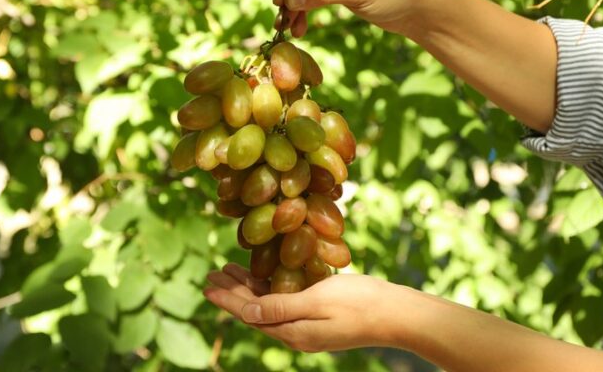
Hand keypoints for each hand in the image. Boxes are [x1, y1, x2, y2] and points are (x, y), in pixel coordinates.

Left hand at [203, 263, 408, 351]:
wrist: (396, 314)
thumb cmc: (359, 303)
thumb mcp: (316, 301)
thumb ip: (280, 307)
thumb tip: (246, 313)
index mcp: (292, 331)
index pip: (249, 314)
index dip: (227, 298)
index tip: (207, 285)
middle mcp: (296, 332)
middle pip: (255, 310)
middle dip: (232, 292)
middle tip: (211, 274)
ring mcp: (308, 326)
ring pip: (268, 305)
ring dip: (248, 288)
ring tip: (230, 271)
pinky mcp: (319, 316)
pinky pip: (285, 303)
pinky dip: (269, 288)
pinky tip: (265, 276)